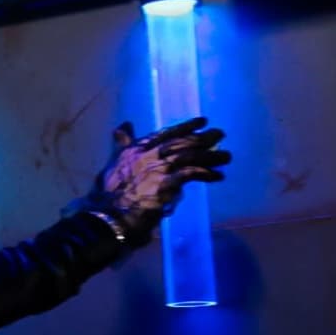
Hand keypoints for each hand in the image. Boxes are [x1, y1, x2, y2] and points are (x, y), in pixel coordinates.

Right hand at [93, 115, 231, 237]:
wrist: (108, 214)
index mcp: (137, 149)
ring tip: (226, 157)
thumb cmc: (109, 192)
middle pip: (182, 142)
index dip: (186, 126)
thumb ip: (123, 144)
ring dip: (211, 156)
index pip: (166, 133)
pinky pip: (191, 174)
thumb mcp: (116, 161)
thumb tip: (122, 125)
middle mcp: (149, 155)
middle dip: (204, 137)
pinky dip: (206, 174)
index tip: (202, 121)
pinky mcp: (166, 185)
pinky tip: (218, 176)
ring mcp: (158, 169)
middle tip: (221, 134)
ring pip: (190, 156)